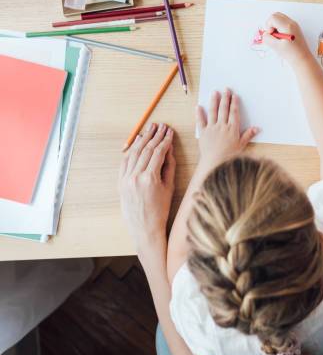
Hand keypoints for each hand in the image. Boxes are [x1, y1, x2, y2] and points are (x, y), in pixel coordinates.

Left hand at [118, 123, 175, 249]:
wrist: (144, 228)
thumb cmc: (160, 210)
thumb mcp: (169, 187)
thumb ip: (169, 166)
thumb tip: (169, 149)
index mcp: (149, 178)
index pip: (158, 152)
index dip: (165, 140)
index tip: (170, 132)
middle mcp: (135, 177)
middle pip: (145, 149)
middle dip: (154, 136)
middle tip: (160, 125)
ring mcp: (125, 179)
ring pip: (134, 153)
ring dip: (142, 139)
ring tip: (150, 129)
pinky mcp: (120, 182)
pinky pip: (125, 161)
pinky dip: (131, 150)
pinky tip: (137, 142)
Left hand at [196, 89, 258, 173]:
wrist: (215, 163)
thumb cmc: (229, 156)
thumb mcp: (241, 145)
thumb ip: (248, 135)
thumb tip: (257, 128)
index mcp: (232, 129)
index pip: (234, 113)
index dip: (234, 103)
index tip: (234, 95)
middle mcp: (222, 126)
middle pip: (223, 109)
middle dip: (225, 98)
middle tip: (226, 89)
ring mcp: (211, 128)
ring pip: (213, 112)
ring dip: (214, 101)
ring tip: (214, 92)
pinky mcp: (203, 133)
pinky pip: (200, 121)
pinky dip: (199, 113)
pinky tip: (198, 106)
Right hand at [262, 12, 310, 66]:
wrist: (303, 59)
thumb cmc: (291, 54)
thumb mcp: (276, 47)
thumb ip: (267, 38)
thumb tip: (265, 34)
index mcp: (287, 26)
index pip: (273, 17)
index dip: (268, 26)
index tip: (272, 35)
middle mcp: (292, 23)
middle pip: (276, 15)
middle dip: (271, 24)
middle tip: (273, 35)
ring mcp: (294, 25)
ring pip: (280, 19)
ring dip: (275, 26)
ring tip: (278, 38)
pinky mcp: (295, 29)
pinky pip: (284, 23)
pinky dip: (280, 28)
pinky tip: (282, 38)